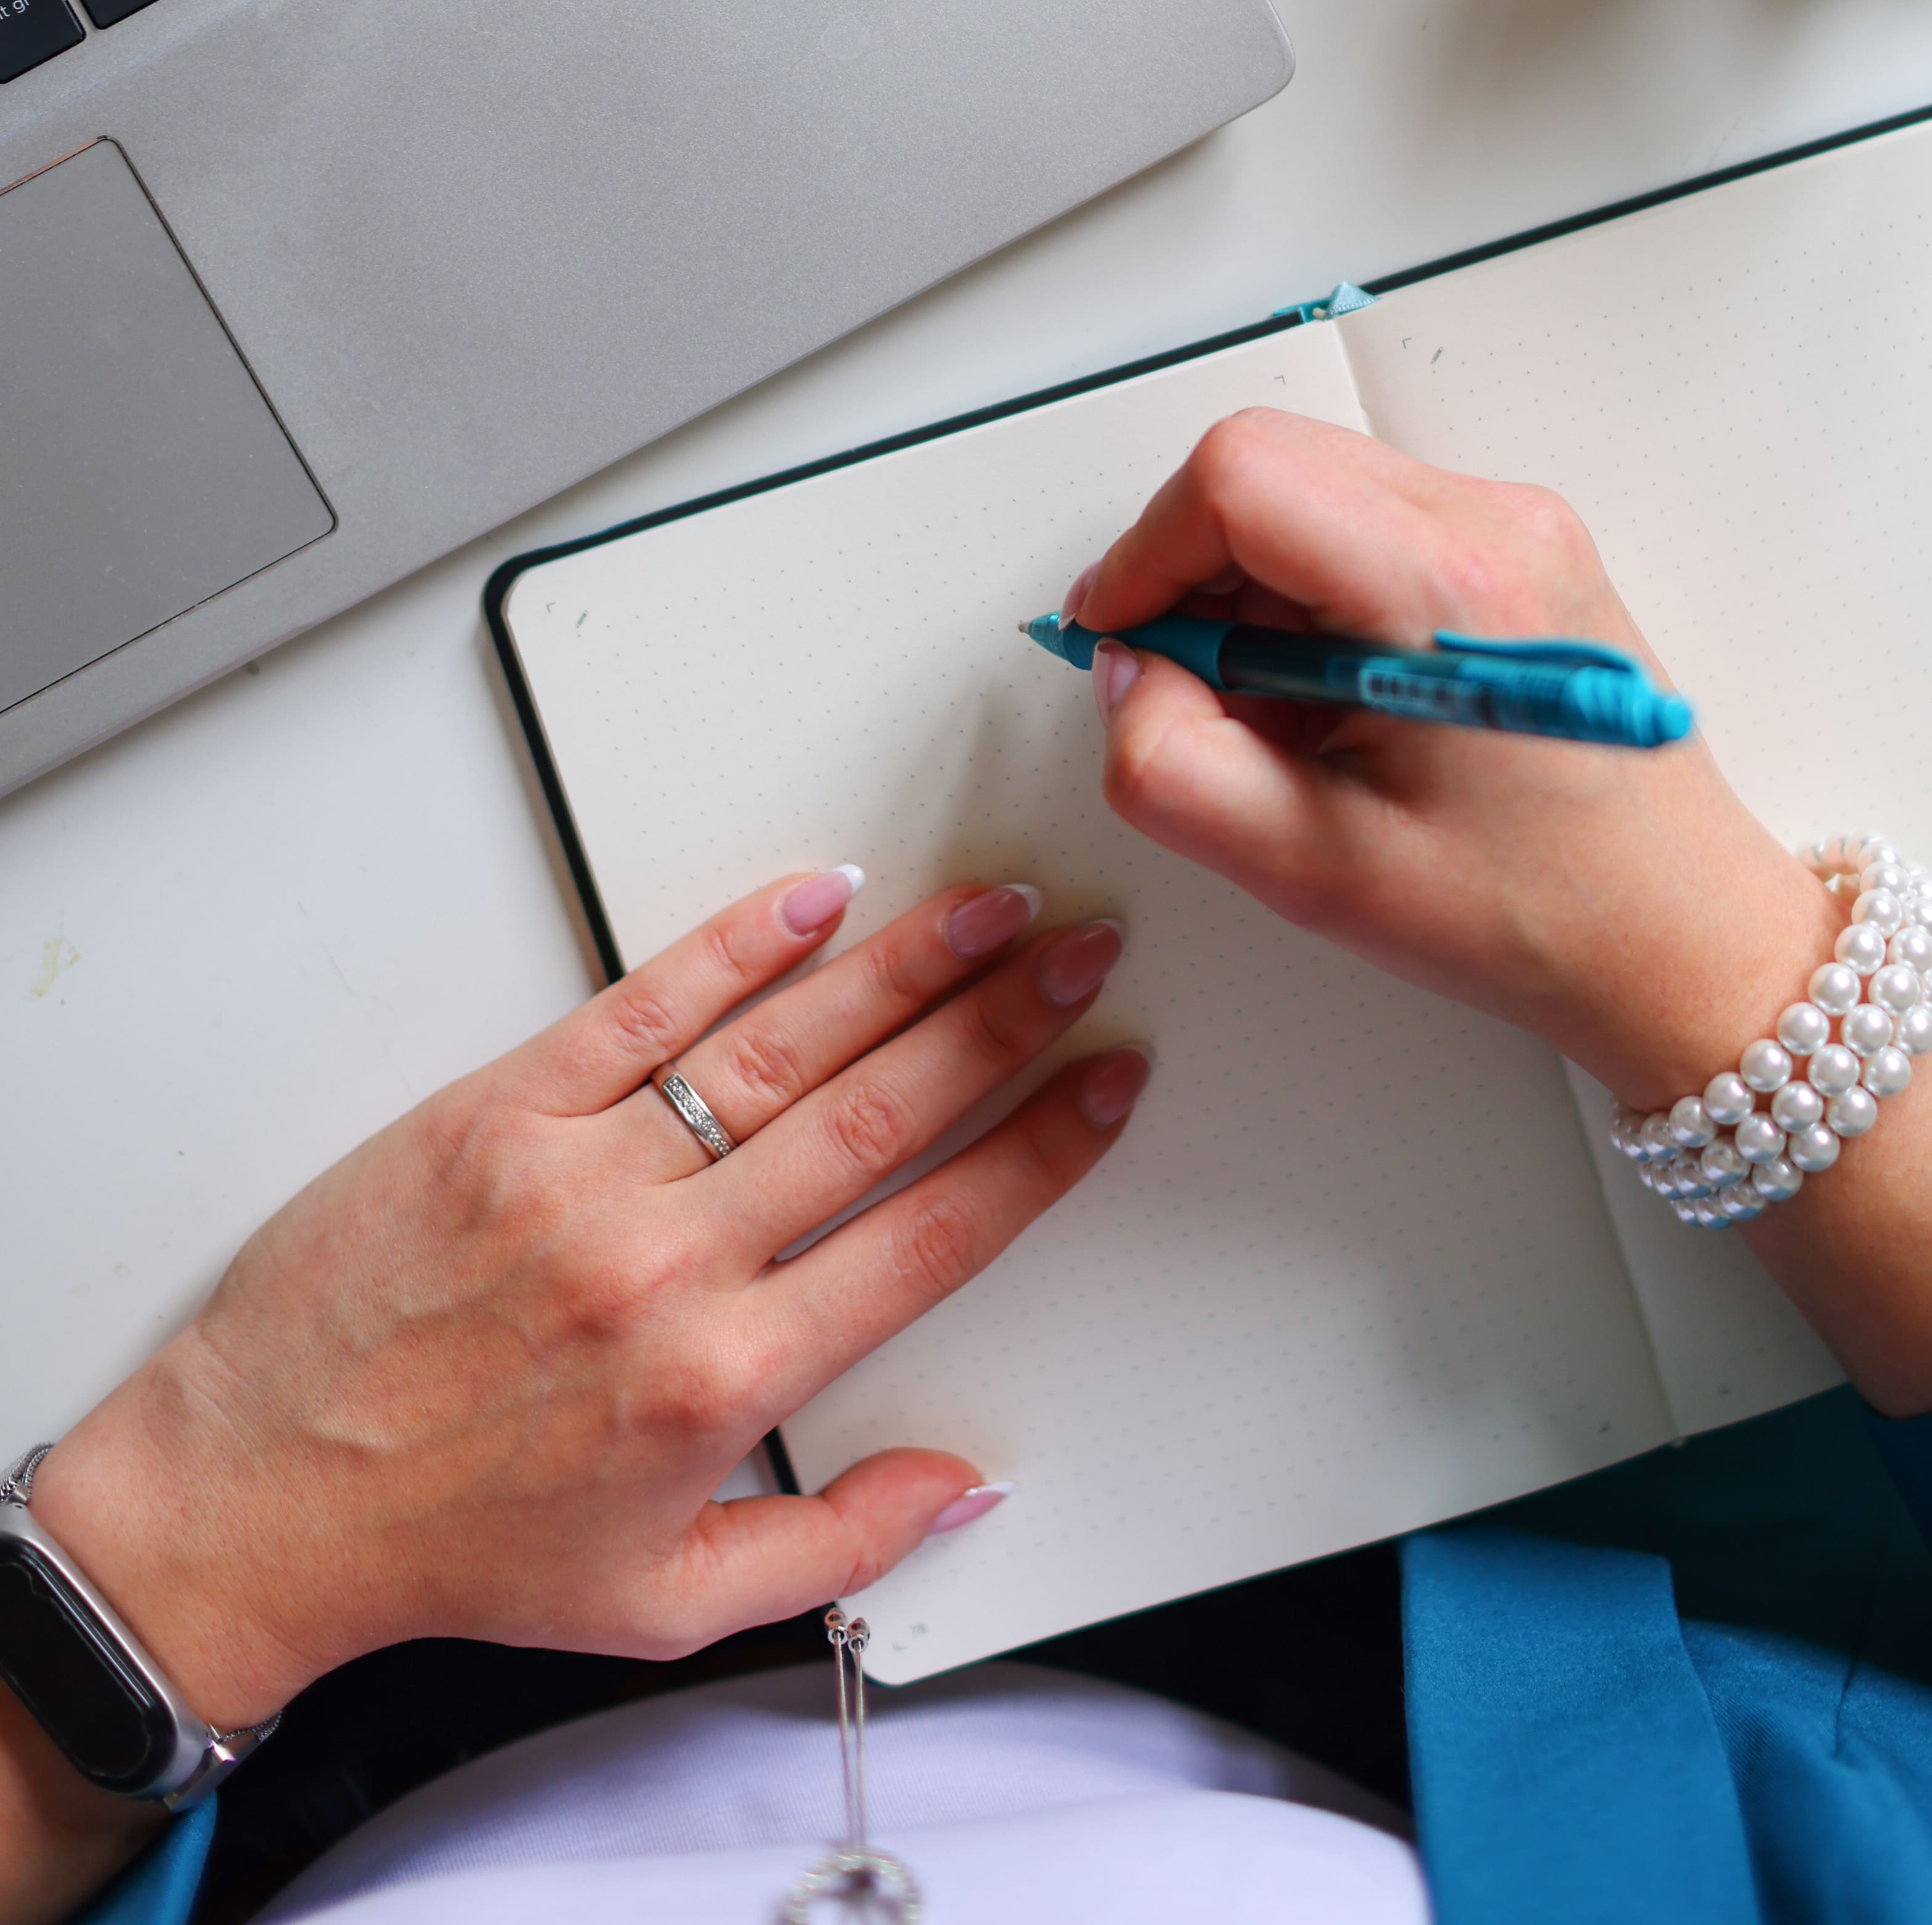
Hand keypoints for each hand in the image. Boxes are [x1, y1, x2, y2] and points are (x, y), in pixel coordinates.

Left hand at [28, 873, 1144, 1744]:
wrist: (260, 1500)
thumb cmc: (453, 1544)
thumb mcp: (665, 1601)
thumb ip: (835, 1544)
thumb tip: (961, 1482)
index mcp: (723, 1381)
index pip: (932, 1234)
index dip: (1040, 1148)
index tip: (1104, 1083)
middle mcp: (668, 1267)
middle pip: (884, 1111)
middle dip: (1007, 1022)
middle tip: (1083, 953)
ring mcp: (584, 1176)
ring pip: (785, 1045)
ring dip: (908, 964)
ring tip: (993, 908)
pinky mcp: (501, 1113)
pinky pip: (642, 1008)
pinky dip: (737, 945)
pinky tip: (815, 897)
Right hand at [1078, 409, 1931, 1416]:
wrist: (1684, 940)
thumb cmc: (1538, 914)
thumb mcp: (1315, 871)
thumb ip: (1175, 766)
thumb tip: (1122, 673)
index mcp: (1449, 587)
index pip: (1239, 477)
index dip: (1147, 555)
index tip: (1119, 641)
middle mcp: (1496, 523)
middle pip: (1269, 464)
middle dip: (1192, 570)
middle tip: (1185, 691)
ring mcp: (1518, 526)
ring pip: (1313, 486)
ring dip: (1252, 589)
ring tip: (1276, 722)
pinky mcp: (1521, 548)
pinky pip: (1368, 521)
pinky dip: (1312, 596)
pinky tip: (1329, 704)